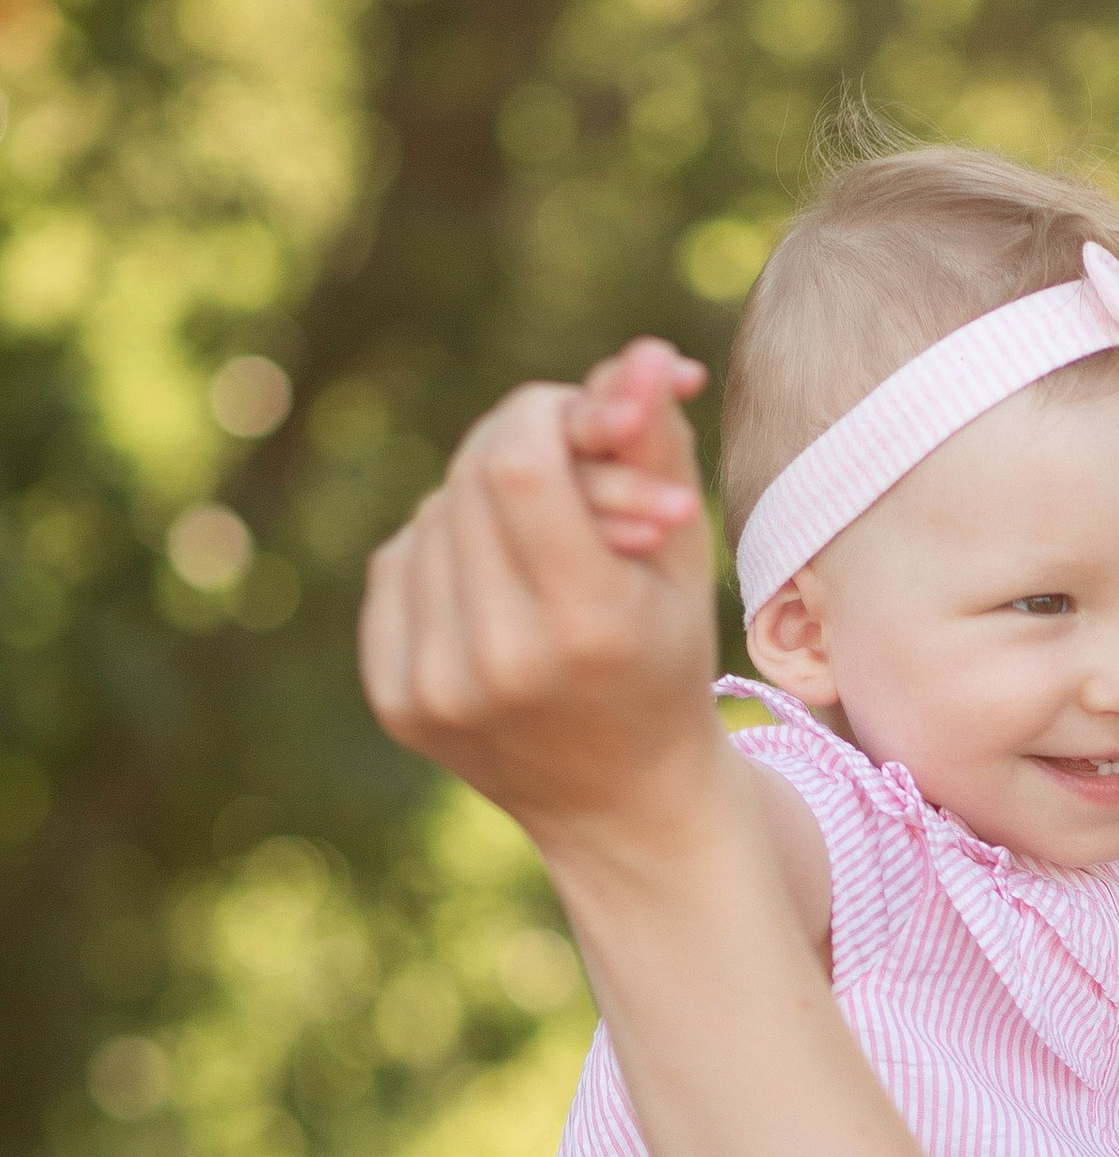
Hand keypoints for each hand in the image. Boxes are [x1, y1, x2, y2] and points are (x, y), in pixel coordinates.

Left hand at [358, 348, 721, 872]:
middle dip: (519, 448)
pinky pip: (398, 563)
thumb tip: (639, 353)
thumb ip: (656, 444)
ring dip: (482, 502)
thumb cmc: (666, 657)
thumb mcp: (685, 554)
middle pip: (470, 477)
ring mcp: (436, 686)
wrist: (622, 803)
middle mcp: (499, 661)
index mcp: (586, 625)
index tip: (580, 421)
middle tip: (567, 466)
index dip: (542, 414)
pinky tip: (492, 588)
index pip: (515, 461)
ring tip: (539, 544)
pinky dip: (444, 551)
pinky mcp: (396, 697)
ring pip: (432, 515)